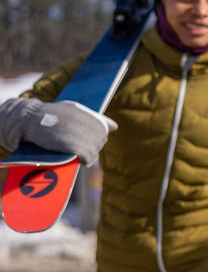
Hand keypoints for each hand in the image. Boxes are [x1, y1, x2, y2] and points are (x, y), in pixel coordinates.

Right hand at [0, 97, 116, 164]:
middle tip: (83, 149)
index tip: (88, 140)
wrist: (28, 120)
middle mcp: (86, 121)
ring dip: (90, 154)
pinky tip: (82, 160)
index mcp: (86, 112)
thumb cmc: (49, 116)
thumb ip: (93, 117)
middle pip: (100, 139)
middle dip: (94, 145)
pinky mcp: (75, 146)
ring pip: (95, 149)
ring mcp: (81, 133)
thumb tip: (115, 126)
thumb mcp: (71, 110)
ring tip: (82, 156)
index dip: (97, 136)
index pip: (102, 128)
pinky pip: (89, 156)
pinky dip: (87, 159)